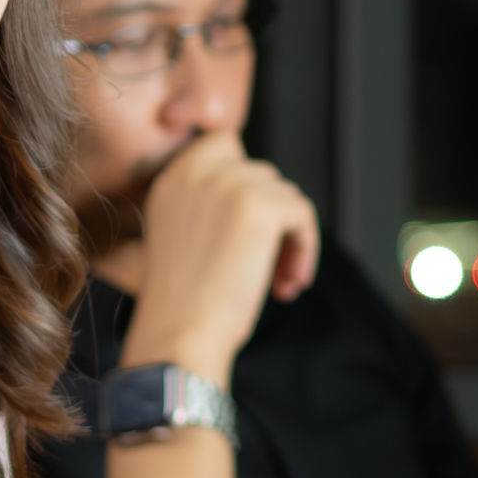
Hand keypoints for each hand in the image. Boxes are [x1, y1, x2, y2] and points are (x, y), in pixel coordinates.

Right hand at [119, 129, 319, 377]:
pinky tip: (289, 284)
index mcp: (172, 181)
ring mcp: (229, 184)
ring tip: (281, 283)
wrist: (179, 333)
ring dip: (290, 240)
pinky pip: (302, 215)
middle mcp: (197, 173)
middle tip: (273, 269)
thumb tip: (267, 203)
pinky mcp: (260, 206)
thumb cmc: (182, 307)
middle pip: (263, 175)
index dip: (250, 181)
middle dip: (274, 220)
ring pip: (286, 196)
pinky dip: (305, 249)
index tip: (257, 226)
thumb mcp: (183, 241)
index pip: (224, 144)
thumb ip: (211, 210)